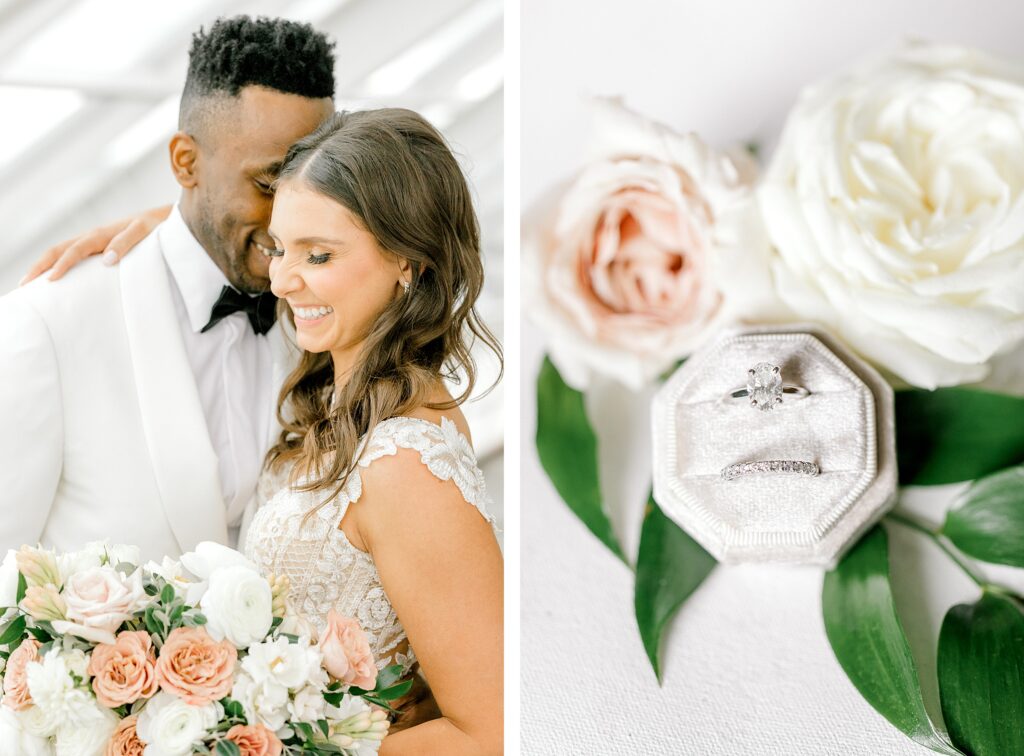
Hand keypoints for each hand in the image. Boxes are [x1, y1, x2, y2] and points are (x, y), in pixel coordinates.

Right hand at [20, 205, 171, 284]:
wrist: (164, 218)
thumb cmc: (156, 226)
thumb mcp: (144, 232)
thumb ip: (126, 243)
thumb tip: (106, 260)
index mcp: (101, 234)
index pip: (74, 250)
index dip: (61, 265)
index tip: (49, 281)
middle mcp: (93, 236)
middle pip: (58, 249)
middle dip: (40, 266)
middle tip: (24, 286)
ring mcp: (94, 242)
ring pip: (62, 251)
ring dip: (44, 265)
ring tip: (30, 283)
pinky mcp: (99, 247)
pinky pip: (74, 255)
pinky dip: (59, 264)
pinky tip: (54, 278)